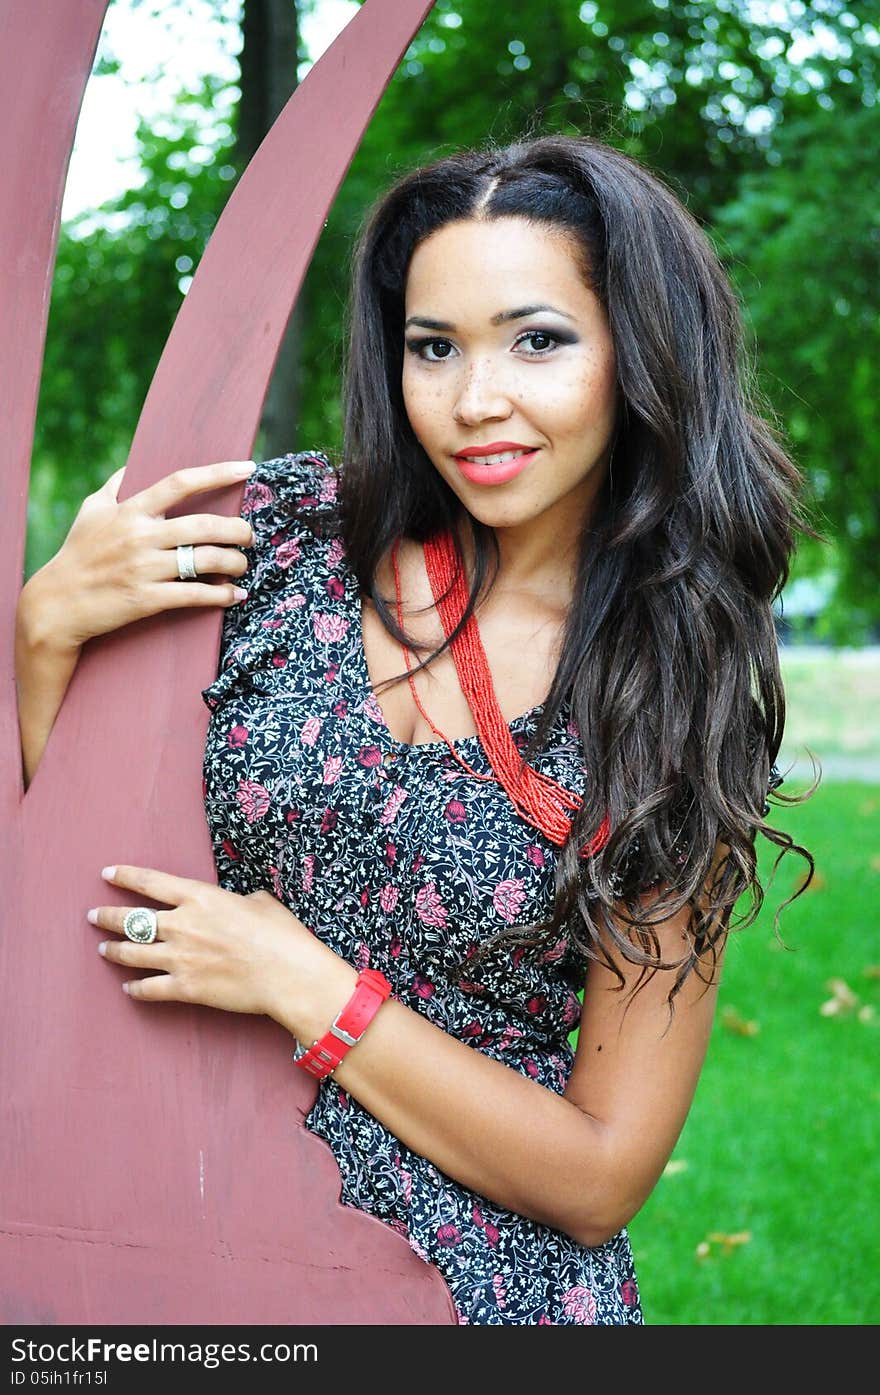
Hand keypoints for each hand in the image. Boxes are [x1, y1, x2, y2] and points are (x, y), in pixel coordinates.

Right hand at [25, 459, 257, 650]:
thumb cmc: (77, 553)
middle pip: (204, 525)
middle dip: (237, 529)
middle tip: (249, 535)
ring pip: (205, 560)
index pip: (180, 483)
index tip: (246, 468)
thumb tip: (134, 465)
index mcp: (130, 510)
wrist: (57, 603)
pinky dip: (221, 595)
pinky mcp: (147, 599)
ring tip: (242, 564)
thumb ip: (115, 486)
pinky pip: (195, 595)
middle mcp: (140, 536)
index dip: (218, 473)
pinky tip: (235, 594)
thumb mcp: (91, 511)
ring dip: (234, 562)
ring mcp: (144, 568)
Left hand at [87, 864, 337, 1025]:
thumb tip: (238, 904)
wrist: (288, 974)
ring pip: (131, 953)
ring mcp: (180, 958)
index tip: (108, 873)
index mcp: (200, 897)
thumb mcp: (260, 901)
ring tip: (103, 949)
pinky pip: (148, 989)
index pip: (149, 882)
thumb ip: (237, 900)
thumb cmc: (281, 935)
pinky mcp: (185, 988)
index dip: (124, 876)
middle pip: (130, 919)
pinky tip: (128, 987)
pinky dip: (135, 988)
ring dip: (113, 950)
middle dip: (107, 917)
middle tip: (94, 916)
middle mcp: (182, 925)